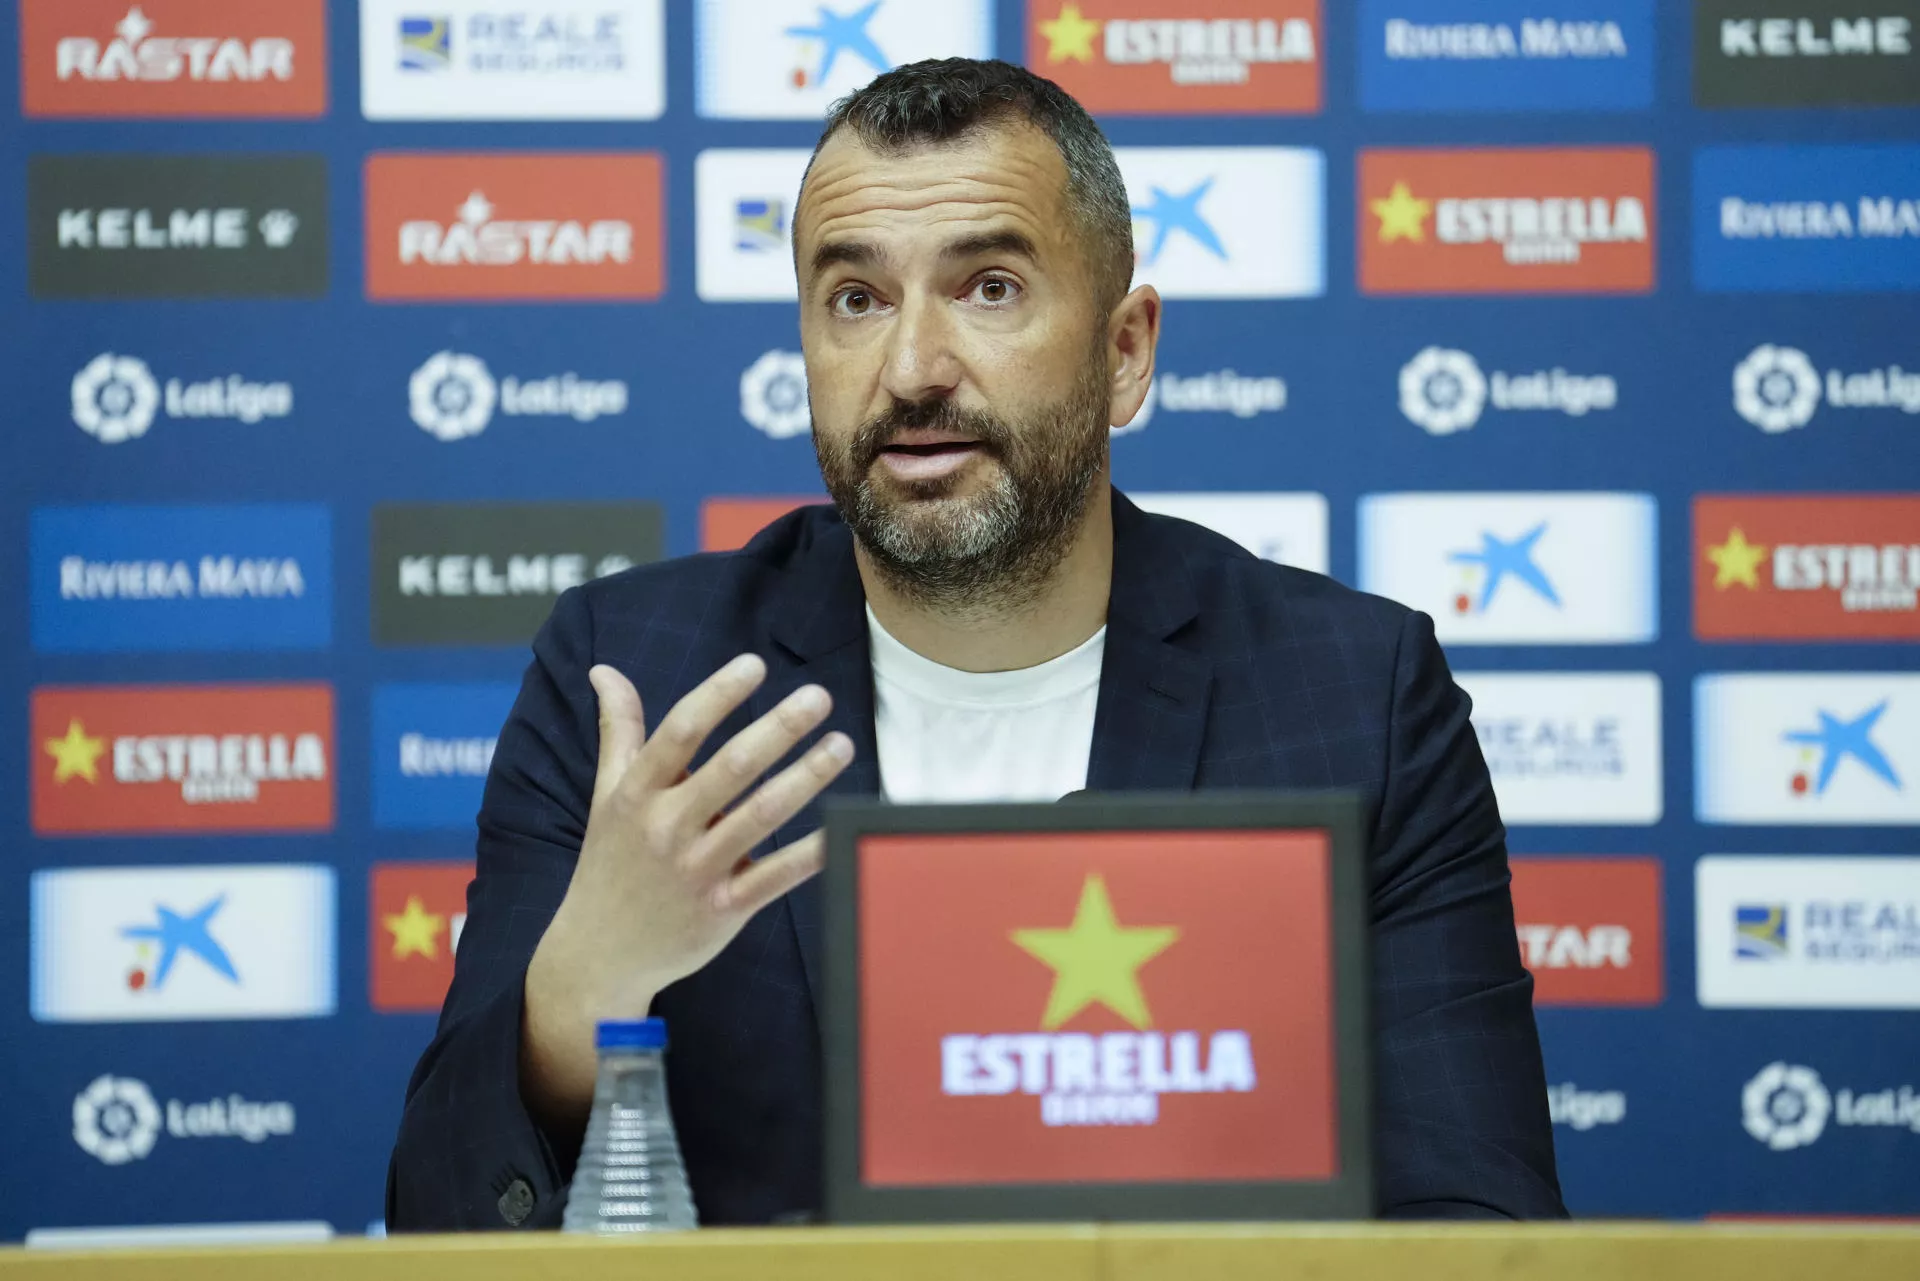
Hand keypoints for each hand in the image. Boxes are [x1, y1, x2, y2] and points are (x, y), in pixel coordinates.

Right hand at [521, 653, 852, 1123]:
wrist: (598, 955)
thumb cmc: (611, 864)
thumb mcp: (607, 796)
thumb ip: (618, 731)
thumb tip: (605, 671)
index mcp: (637, 794)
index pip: (680, 733)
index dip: (718, 695)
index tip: (755, 665)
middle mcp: (666, 828)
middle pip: (729, 769)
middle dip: (777, 729)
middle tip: (819, 697)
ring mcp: (696, 870)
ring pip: (759, 816)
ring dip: (805, 778)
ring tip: (841, 745)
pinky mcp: (722, 910)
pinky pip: (774, 876)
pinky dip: (810, 853)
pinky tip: (843, 826)